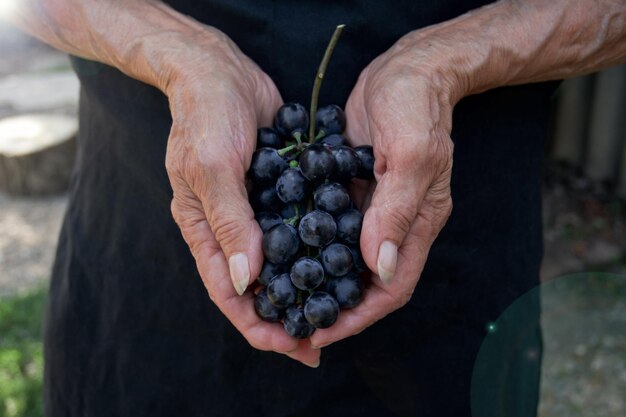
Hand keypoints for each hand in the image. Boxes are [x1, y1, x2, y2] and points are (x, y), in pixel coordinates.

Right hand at [163, 28, 319, 366]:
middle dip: (284, 316)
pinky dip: (313, 249)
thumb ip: (229, 223)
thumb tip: (244, 282)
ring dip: (303, 289)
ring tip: (335, 310)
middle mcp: (228, 228)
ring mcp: (253, 212)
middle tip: (319, 343)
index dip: (257, 323)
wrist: (218, 70)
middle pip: (256, 287)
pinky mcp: (275, 193)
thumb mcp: (213, 167)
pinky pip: (295, 229)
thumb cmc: (206, 115)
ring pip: (279, 264)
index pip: (228, 292)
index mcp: (204, 229)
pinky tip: (340, 260)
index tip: (289, 345)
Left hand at [310, 31, 457, 347]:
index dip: (358, 316)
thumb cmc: (416, 107)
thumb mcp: (410, 156)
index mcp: (417, 224)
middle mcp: (395, 223)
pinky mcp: (352, 189)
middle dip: (335, 308)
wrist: (407, 70)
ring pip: (345, 259)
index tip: (321, 333)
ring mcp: (372, 207)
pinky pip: (331, 226)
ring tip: (282, 297)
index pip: (390, 288)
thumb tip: (379, 267)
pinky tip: (281, 249)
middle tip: (294, 324)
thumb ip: (396, 212)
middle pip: (365, 282)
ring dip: (319, 280)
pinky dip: (310, 243)